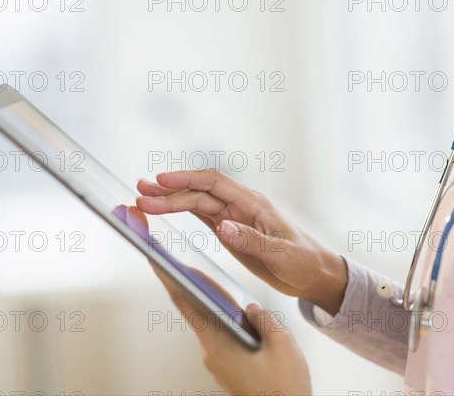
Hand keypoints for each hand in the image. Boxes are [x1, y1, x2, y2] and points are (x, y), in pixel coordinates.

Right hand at [136, 169, 347, 314]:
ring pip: (197, 202)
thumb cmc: (304, 260)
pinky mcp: (231, 231)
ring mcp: (234, 217)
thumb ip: (253, 241)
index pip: (215, 184)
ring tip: (144, 197)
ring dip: (171, 199)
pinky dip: (182, 211)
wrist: (313, 273)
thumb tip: (222, 227)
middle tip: (141, 194)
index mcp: (254, 205)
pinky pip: (203, 215)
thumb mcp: (282, 254)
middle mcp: (240, 206)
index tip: (162, 182)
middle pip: (199, 192)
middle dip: (169, 193)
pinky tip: (166, 208)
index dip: (187, 180)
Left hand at [156, 271, 311, 395]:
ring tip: (204, 280)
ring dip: (207, 303)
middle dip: (185, 286)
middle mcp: (211, 353)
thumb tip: (251, 308)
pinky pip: (220, 337)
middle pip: (195, 311)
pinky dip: (220, 320)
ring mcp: (217, 362)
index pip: (188, 304)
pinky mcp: (226, 368)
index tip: (158, 263)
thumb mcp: (282, 345)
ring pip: (209, 324)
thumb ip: (264, 318)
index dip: (172, 280)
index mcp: (218, 344)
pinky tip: (231, 311)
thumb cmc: (283, 388)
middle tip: (173, 262)